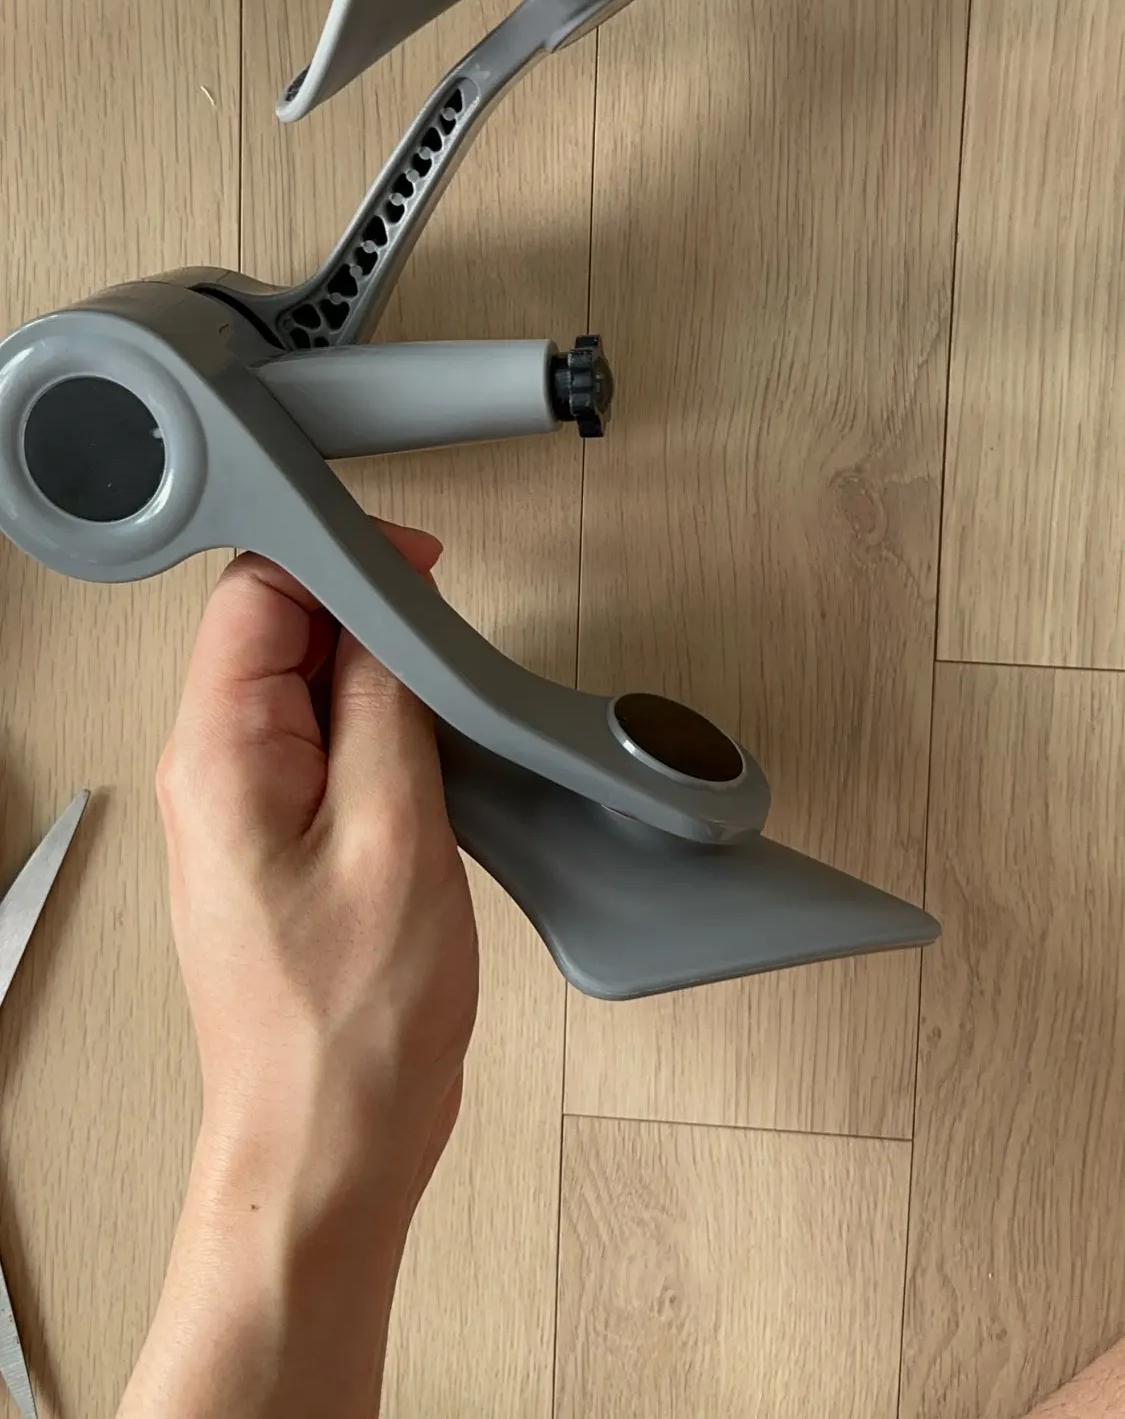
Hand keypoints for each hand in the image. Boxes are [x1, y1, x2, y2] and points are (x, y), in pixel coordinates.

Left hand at [118, 522, 478, 1418]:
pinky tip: (432, 762)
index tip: (420, 571)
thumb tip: (389, 618)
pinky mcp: (283, 845)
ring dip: (381, 681)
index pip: (256, 592)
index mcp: (218, 754)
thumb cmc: (349, 1025)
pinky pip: (324, 748)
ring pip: (307, 687)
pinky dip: (383, 735)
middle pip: (277, 630)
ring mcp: (245, 811)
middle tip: (447, 646)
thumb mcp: (395, 832)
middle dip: (368, 617)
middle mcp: (214, 773)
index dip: (343, 559)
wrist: (332, 1143)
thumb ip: (385, 704)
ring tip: (447, 714)